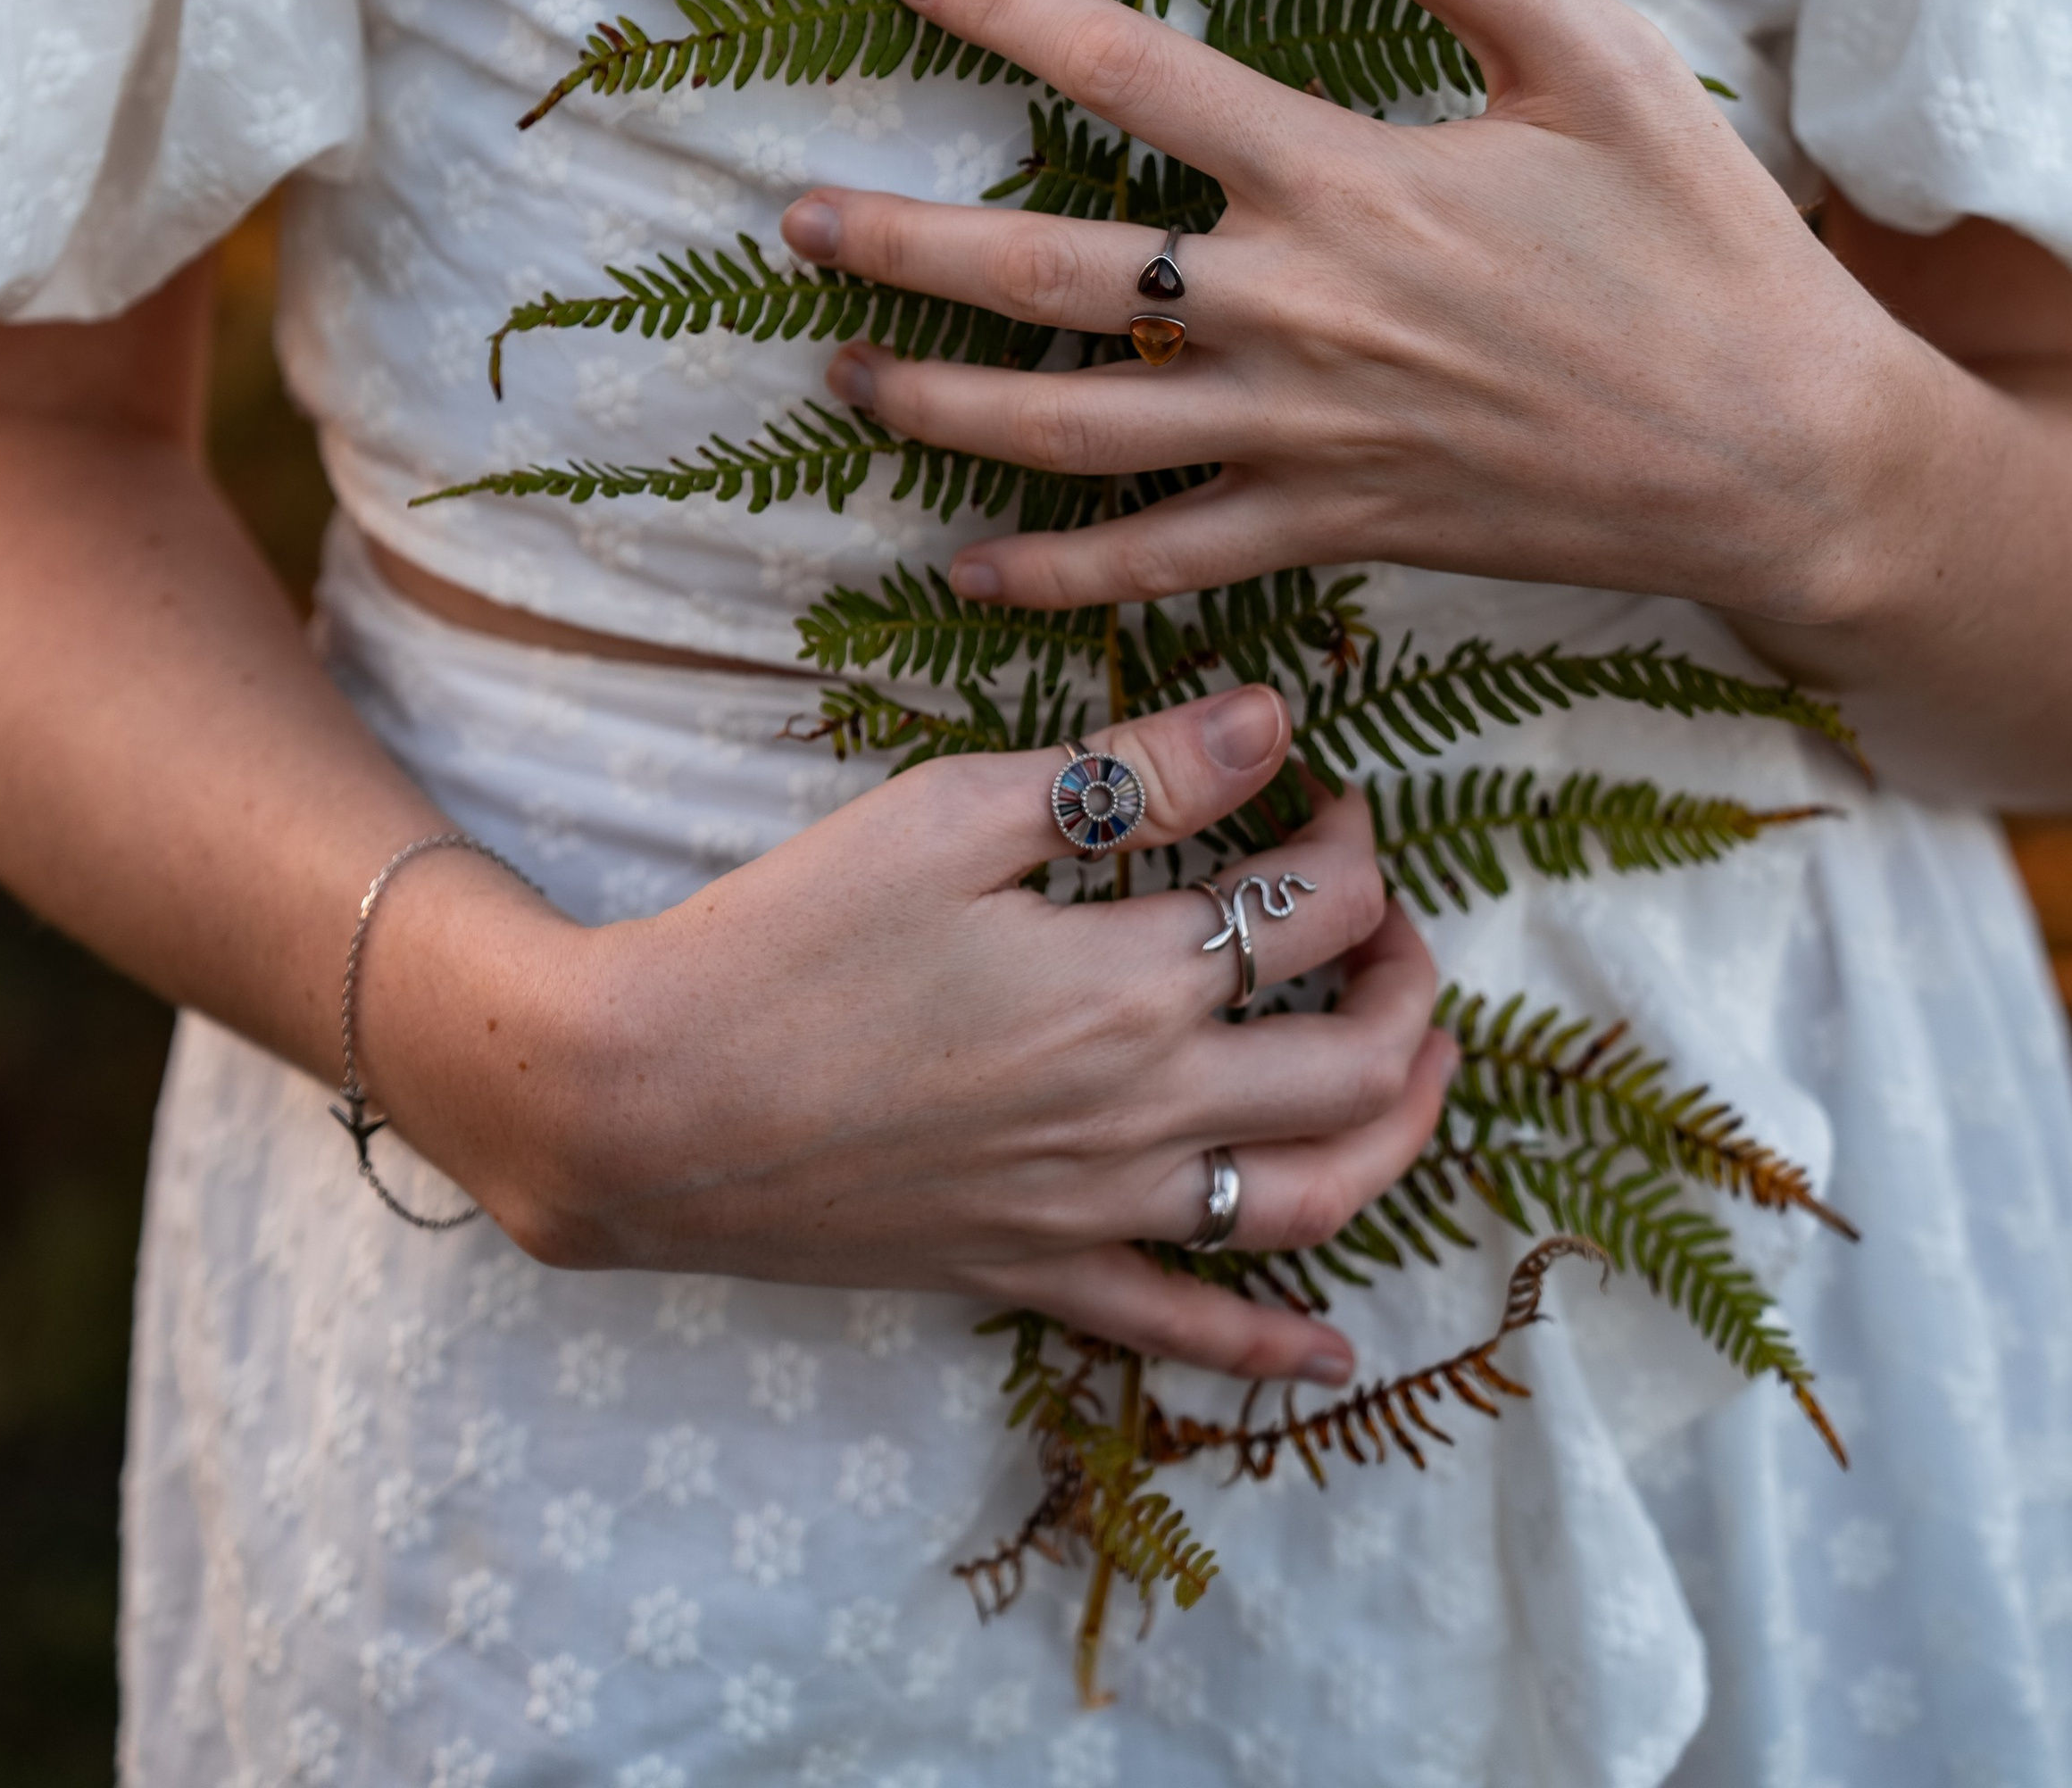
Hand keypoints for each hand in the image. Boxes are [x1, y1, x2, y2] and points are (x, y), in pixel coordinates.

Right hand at [362, 678, 1453, 1383]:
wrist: (650, 1098)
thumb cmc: (790, 934)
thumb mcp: (954, 812)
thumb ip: (1131, 774)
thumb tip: (1271, 719)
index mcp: (1132, 982)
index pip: (1314, 910)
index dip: (1347, 842)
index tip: (1321, 792)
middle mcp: (1143, 1110)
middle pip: (1353, 1062)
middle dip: (1405, 978)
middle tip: (1388, 917)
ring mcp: (1094, 1208)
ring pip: (1310, 1199)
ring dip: (1396, 1135)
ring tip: (1422, 1068)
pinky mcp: (1031, 1271)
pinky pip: (1178, 1329)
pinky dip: (1269, 1349)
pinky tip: (1333, 1353)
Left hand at [780, 0, 1932, 627]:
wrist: (1782, 460)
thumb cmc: (1700, 246)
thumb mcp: (1599, 62)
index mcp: (1345, 182)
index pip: (1132, 78)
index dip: (1005, 12)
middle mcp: (1295, 313)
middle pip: (1051, 276)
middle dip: (905, 243)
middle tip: (791, 217)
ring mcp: (1303, 437)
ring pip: (1074, 431)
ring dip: (942, 401)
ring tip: (840, 370)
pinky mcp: (1333, 531)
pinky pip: (1163, 565)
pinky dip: (1057, 580)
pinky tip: (969, 570)